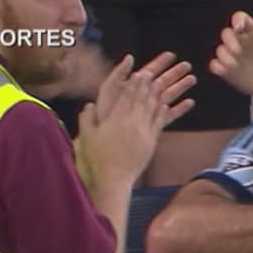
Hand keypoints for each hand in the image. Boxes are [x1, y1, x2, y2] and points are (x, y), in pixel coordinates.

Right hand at [79, 69, 166, 189]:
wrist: (114, 179)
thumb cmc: (98, 159)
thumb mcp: (87, 137)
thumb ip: (86, 118)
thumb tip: (88, 105)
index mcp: (116, 119)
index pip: (126, 95)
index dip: (133, 83)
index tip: (138, 73)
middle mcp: (131, 122)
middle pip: (141, 98)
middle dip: (146, 84)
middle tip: (151, 73)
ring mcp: (143, 132)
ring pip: (151, 108)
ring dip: (155, 94)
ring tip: (159, 84)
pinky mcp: (151, 142)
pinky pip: (159, 123)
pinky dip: (162, 112)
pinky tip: (165, 105)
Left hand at [94, 52, 196, 128]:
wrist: (105, 137)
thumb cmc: (103, 112)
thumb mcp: (108, 89)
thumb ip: (119, 73)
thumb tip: (130, 57)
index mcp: (133, 87)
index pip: (149, 71)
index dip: (160, 62)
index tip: (172, 54)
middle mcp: (142, 97)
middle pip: (162, 82)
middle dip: (175, 73)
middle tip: (187, 65)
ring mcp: (148, 110)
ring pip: (168, 96)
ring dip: (180, 87)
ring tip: (192, 79)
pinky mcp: (153, 124)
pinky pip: (169, 116)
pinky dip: (180, 109)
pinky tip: (190, 102)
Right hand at [209, 11, 252, 98]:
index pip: (239, 18)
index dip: (237, 20)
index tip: (240, 28)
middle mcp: (241, 42)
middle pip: (226, 33)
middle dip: (230, 40)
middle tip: (238, 51)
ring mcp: (234, 57)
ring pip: (220, 50)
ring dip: (225, 55)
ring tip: (235, 65)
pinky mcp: (229, 71)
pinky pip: (215, 66)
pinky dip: (217, 66)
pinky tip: (226, 70)